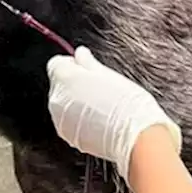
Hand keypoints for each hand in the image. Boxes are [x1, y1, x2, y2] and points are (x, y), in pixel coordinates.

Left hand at [46, 47, 180, 178]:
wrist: (134, 135)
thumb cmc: (125, 103)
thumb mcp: (107, 73)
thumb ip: (87, 62)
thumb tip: (80, 54)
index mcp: (64, 79)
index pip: (56, 64)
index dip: (72, 64)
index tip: (86, 68)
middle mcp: (57, 100)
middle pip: (59, 85)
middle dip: (74, 85)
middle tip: (98, 88)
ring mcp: (61, 121)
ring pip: (64, 105)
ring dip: (77, 103)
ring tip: (102, 106)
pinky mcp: (70, 138)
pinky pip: (70, 123)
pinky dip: (80, 121)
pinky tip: (100, 120)